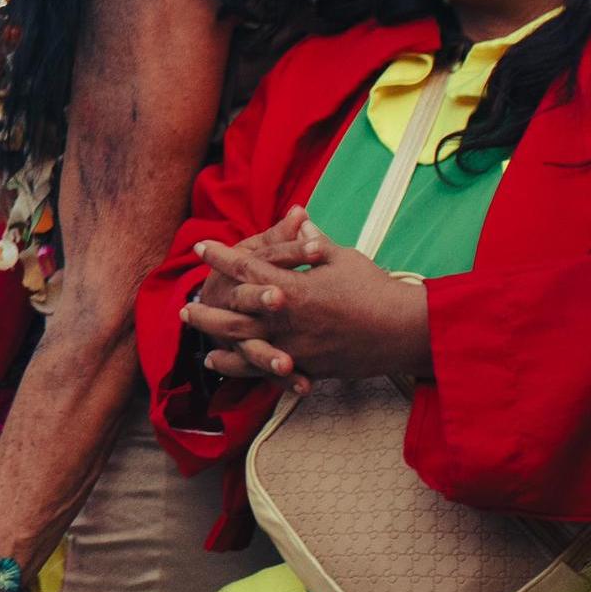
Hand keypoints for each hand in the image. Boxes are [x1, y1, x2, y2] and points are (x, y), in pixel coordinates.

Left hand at [183, 222, 434, 382]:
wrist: (405, 332)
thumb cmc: (376, 289)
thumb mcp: (343, 258)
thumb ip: (312, 243)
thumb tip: (299, 219)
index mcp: (293, 288)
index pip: (247, 268)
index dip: (221, 256)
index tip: (200, 247)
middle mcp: (287, 321)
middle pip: (233, 316)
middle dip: (206, 310)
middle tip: (185, 306)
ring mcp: (295, 349)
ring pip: (243, 348)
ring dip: (216, 344)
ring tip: (196, 342)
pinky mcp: (307, 368)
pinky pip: (265, 372)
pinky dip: (241, 369)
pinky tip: (223, 365)